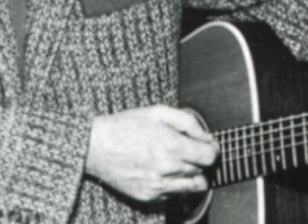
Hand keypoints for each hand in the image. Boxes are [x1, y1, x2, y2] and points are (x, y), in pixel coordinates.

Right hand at [85, 105, 218, 201]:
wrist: (96, 147)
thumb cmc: (126, 126)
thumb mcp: (158, 112)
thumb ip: (188, 122)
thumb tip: (207, 137)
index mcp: (172, 145)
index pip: (210, 157)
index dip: (211, 150)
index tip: (206, 146)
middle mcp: (168, 168)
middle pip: (202, 171)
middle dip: (199, 161)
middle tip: (187, 151)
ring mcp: (158, 185)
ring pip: (193, 187)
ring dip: (191, 176)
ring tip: (178, 164)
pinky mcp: (149, 197)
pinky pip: (174, 195)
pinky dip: (174, 185)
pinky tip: (162, 172)